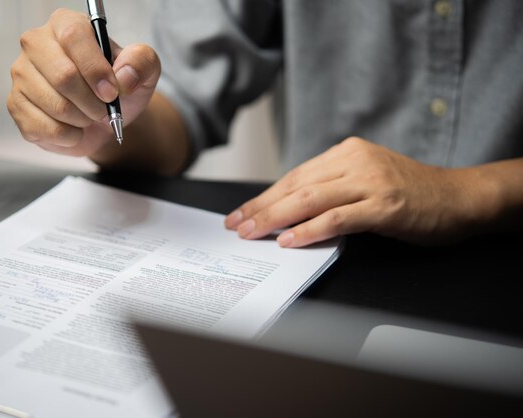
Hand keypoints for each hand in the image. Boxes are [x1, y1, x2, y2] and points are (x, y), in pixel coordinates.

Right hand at [7, 8, 160, 157]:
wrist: (106, 118)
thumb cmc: (119, 86)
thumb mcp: (144, 70)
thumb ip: (142, 62)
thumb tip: (124, 76)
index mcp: (65, 24)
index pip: (73, 37)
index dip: (95, 69)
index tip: (112, 92)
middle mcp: (36, 44)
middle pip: (63, 76)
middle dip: (93, 101)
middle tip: (104, 109)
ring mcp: (22, 75)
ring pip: (56, 106)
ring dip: (83, 119)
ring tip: (89, 115)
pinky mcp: (16, 105)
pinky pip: (45, 128)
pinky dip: (69, 136)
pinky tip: (74, 128)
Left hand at [225, 137, 493, 246]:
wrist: (459, 197)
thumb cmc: (410, 193)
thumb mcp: (365, 180)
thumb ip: (332, 189)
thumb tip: (290, 212)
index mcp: (346, 152)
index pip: (295, 175)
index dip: (265, 196)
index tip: (241, 213)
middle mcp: (355, 161)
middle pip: (296, 185)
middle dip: (261, 208)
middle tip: (236, 225)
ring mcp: (370, 182)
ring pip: (310, 198)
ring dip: (276, 218)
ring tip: (252, 234)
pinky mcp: (385, 205)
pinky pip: (338, 217)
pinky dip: (310, 229)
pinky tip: (289, 240)